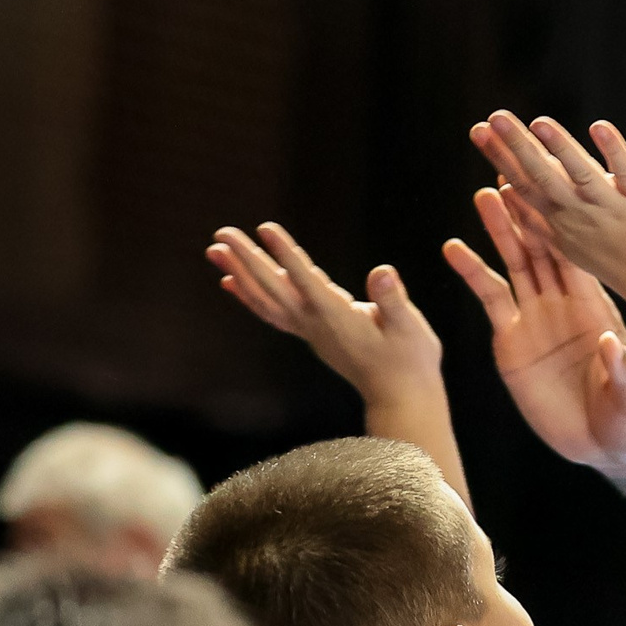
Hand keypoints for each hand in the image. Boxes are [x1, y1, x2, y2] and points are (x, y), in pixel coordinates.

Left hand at [208, 223, 443, 407]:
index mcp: (338, 318)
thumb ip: (394, 301)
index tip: (265, 228)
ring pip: (266, 299)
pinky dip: (249, 295)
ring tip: (215, 251)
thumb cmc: (410, 360)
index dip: (287, 254)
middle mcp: (316, 324)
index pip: (306, 280)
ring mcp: (310, 331)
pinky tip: (232, 282)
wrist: (401, 396)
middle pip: (274, 288)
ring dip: (239, 274)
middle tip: (222, 232)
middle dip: (248, 259)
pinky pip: (272, 312)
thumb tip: (382, 273)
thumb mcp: (410, 328)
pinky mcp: (312, 333)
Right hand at [444, 188, 625, 471]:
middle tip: (516, 168)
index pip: (578, 251)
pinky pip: (491, 299)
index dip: (566, 217)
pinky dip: (473, 272)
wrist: (607, 446)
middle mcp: (564, 303)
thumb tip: (608, 345)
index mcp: (597, 305)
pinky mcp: (511, 342)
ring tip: (485, 193)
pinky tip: (454, 247)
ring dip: (501, 228)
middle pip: (543, 244)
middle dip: (530, 208)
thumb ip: (620, 370)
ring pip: (515, 262)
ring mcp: (536, 319)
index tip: (559, 184)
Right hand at [470, 113, 625, 306]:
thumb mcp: (570, 244)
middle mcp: (581, 217)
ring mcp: (612, 208)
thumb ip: (538, 217)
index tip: (479, 132)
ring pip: (580, 174)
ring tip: (537, 121)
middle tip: (491, 118)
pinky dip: (613, 150)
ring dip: (559, 146)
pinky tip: (599, 127)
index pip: (524, 186)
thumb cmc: (619, 263)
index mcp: (562, 225)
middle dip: (516, 147)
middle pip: (543, 178)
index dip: (501, 158)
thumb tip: (507, 188)